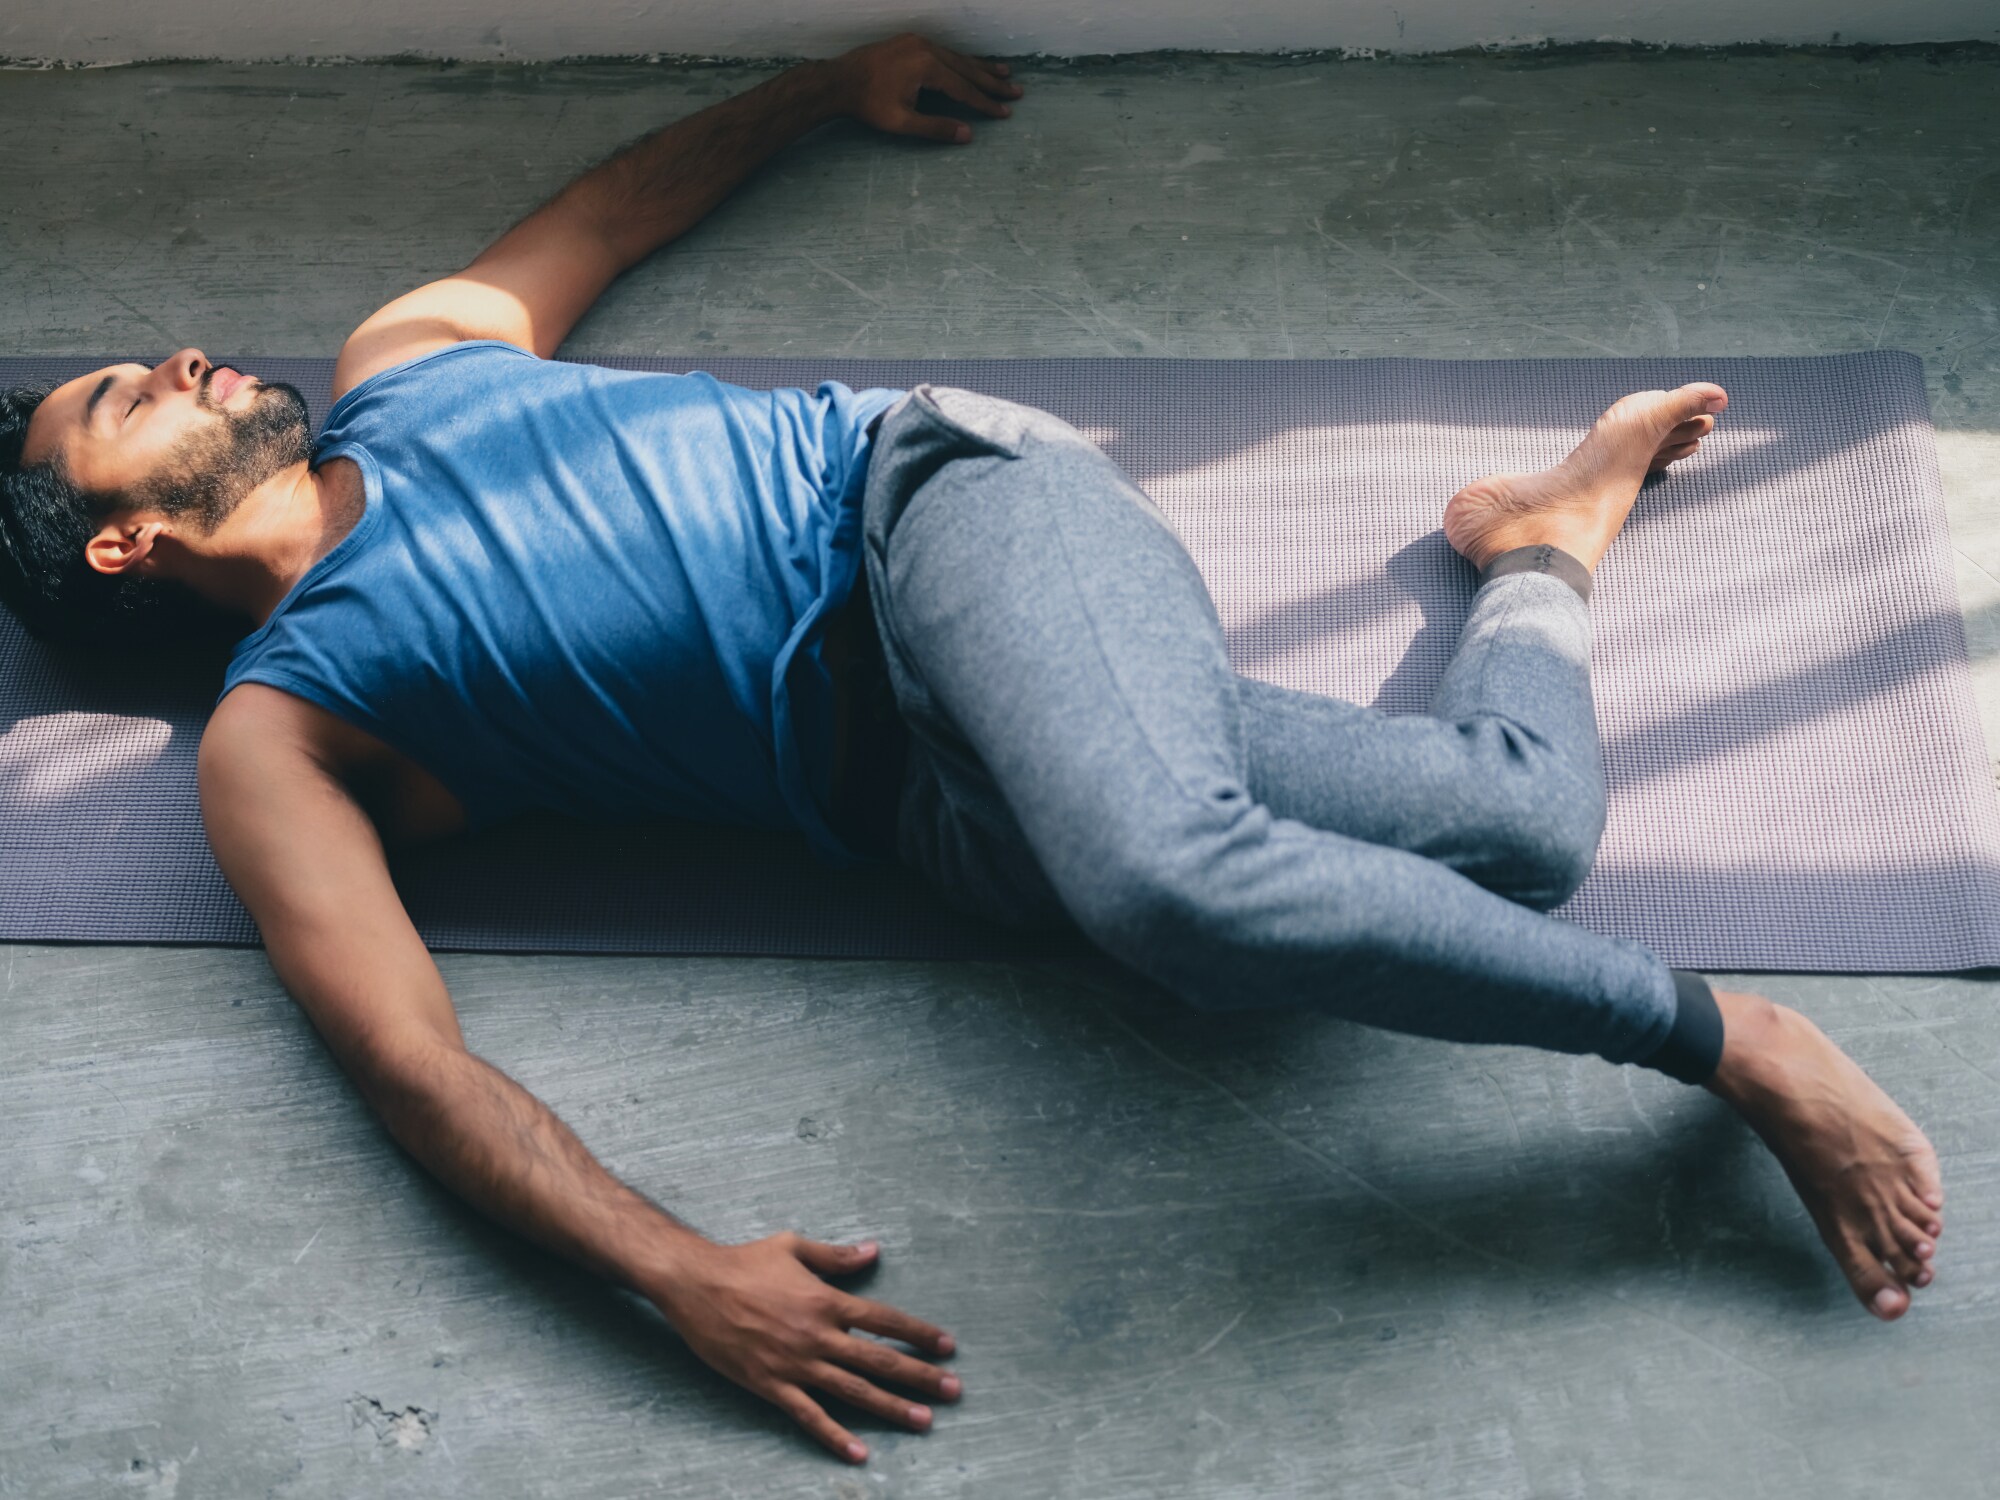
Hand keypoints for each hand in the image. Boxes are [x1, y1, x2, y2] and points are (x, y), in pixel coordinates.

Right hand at [650, 1230, 960, 1462]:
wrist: (696, 1285)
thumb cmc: (744, 1262)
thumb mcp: (794, 1248)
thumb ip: (837, 1256)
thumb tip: (874, 1251)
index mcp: (826, 1300)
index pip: (884, 1320)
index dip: (919, 1333)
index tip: (948, 1346)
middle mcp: (818, 1335)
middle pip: (879, 1359)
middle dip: (920, 1376)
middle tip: (954, 1390)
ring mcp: (796, 1363)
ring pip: (854, 1391)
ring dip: (892, 1407)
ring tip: (924, 1421)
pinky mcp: (772, 1386)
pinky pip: (809, 1416)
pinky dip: (836, 1435)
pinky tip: (860, 1452)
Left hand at [830, 32, 1022, 143]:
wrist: (839, 80)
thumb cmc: (868, 104)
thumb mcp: (902, 122)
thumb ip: (936, 128)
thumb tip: (968, 135)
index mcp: (927, 67)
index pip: (965, 89)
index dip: (986, 103)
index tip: (1006, 112)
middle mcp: (927, 49)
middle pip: (967, 69)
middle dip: (993, 82)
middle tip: (1016, 91)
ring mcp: (918, 42)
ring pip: (957, 57)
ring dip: (981, 67)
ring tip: (1003, 73)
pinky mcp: (910, 42)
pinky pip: (944, 51)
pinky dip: (961, 60)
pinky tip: (970, 65)